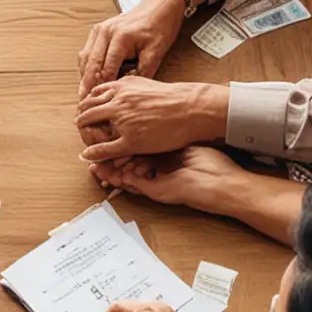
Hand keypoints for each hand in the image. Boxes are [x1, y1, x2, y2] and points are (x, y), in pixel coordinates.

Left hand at [77, 76, 228, 161]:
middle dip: (82, 120)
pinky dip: (93, 153)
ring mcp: (124, 122)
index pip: (92, 97)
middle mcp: (118, 103)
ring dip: (85, 135)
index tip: (85, 112)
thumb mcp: (143, 83)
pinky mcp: (132, 140)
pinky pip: (106, 149)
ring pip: (93, 129)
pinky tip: (88, 156)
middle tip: (80, 126)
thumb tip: (110, 89)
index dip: (86, 106)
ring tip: (84, 139)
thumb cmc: (172, 97)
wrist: (191, 109)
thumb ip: (124, 86)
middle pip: (88, 112)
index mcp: (121, 88)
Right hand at [79, 0, 189, 92]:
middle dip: (86, 85)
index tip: (99, 103)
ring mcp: (99, 30)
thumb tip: (129, 90)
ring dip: (84, 76)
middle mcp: (105, 32)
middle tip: (83, 103)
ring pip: (85, 58)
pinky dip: (86, 66)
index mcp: (121, 37)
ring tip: (83, 94)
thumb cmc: (160, 26)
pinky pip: (87, 51)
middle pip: (91, 65)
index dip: (102, 88)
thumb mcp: (157, 51)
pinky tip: (87, 78)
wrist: (160, 6)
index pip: (106, 69)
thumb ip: (143, 72)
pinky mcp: (98, 30)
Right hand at [89, 146, 248, 213]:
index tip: (105, 135)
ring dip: (106, 167)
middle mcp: (156, 172)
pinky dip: (114, 177)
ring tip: (91, 161)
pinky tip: (101, 169)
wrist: (222, 184)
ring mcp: (154, 182)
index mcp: (163, 160)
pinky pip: (130, 184)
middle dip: (106, 156)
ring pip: (123, 175)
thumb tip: (153, 121)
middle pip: (126, 163)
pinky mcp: (155, 190)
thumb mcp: (185, 145)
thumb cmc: (210, 163)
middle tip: (89, 149)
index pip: (136, 152)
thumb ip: (167, 137)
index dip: (120, 145)